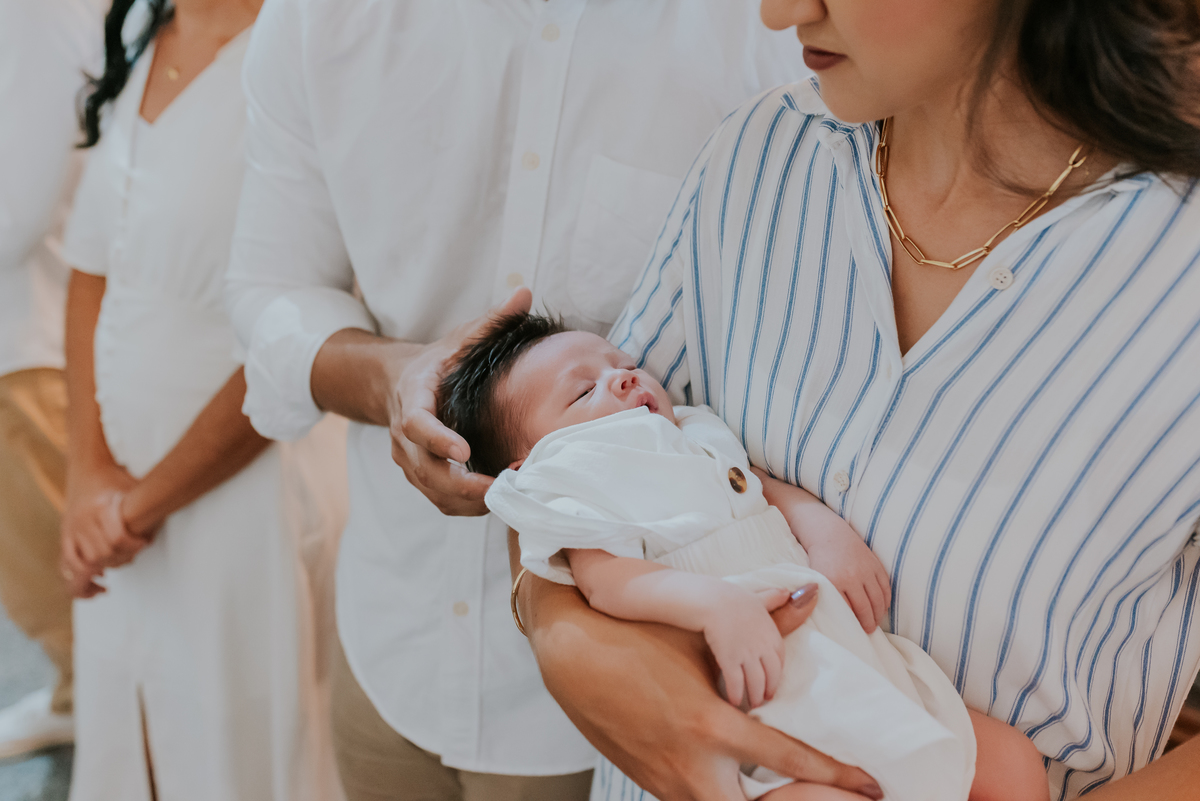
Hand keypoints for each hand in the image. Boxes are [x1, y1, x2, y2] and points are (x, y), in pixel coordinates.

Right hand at [61, 463, 141, 597]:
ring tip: (106, 585)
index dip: (133, 546)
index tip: (144, 544)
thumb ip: (151, 504)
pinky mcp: (65, 534)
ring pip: (82, 562)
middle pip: (101, 554)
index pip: (116, 538)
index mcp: (102, 507)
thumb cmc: (117, 479)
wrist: (87, 469)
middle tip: (132, 557)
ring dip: (96, 575)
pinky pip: (67, 562)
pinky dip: (78, 577)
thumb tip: (176, 517)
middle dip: (119, 560)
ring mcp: (72, 528)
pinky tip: (94, 583)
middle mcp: (84, 520)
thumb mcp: (136, 487)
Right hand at [387, 287, 531, 514]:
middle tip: (498, 489)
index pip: (416, 424)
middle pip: (424, 469)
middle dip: (459, 484)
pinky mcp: (419, 475)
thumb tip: (525, 292)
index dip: (437, 439)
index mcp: (412, 397)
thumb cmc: (438, 361)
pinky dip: (464, 506)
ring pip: (431, 490)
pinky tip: (496, 503)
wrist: (397, 383)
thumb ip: (492, 321)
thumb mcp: (460, 338)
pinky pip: (438, 499)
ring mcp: (408, 458)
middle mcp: (404, 434)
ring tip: (505, 499)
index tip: (463, 451)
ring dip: (465, 501)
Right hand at [526, 577, 883, 800]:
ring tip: (810, 795)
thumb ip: (763, 623)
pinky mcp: (655, 787)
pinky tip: (758, 789)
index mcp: (708, 725)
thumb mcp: (701, 633)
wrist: (571, 657)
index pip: (787, 762)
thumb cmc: (636, 639)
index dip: (836, 777)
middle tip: (847, 800)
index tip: (870, 785)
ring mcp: (669, 783)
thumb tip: (808, 596)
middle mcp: (691, 766)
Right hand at [703, 586, 787, 708]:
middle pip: (771, 674)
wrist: (710, 598)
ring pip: (756, 682)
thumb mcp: (755, 597)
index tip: (772, 682)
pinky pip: (736, 682)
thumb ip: (772, 598)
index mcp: (771, 632)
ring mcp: (747, 652)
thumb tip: (789, 591)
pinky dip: (736, 693)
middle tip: (763, 700)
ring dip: (754, 696)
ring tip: (750, 705)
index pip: (780, 659)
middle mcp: (762, 645)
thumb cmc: (730, 596)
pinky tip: (733, 701)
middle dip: (768, 689)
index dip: (776, 673)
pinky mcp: (729, 658)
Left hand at [804, 528, 890, 632]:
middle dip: (868, 623)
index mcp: (834, 581)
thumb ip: (825, 597)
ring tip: (875, 622)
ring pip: (878, 600)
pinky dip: (886, 600)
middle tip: (868, 631)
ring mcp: (866, 569)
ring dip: (878, 614)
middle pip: (865, 608)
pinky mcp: (875, 563)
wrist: (828, 533)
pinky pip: (885, 587)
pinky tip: (882, 607)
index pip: (847, 611)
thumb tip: (837, 620)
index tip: (855, 633)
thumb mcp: (817, 579)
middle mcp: (852, 576)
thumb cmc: (819, 559)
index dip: (853, 624)